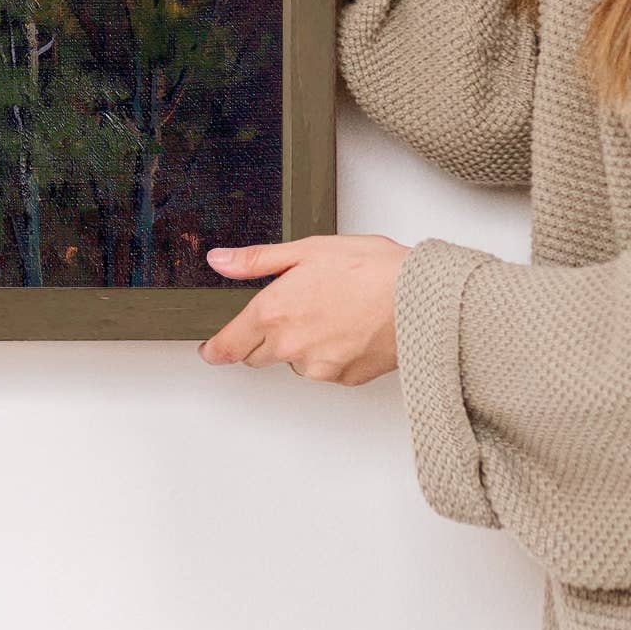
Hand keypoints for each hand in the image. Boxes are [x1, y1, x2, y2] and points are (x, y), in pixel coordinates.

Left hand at [198, 235, 405, 383]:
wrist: (420, 298)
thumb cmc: (369, 269)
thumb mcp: (306, 250)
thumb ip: (256, 261)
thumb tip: (220, 261)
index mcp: (274, 313)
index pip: (229, 346)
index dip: (216, 349)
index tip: (210, 351)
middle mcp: (292, 347)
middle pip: (258, 355)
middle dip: (264, 338)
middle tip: (290, 310)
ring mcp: (319, 368)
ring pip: (295, 362)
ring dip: (300, 345)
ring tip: (331, 311)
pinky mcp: (345, 379)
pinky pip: (325, 370)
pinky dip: (330, 353)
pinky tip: (348, 328)